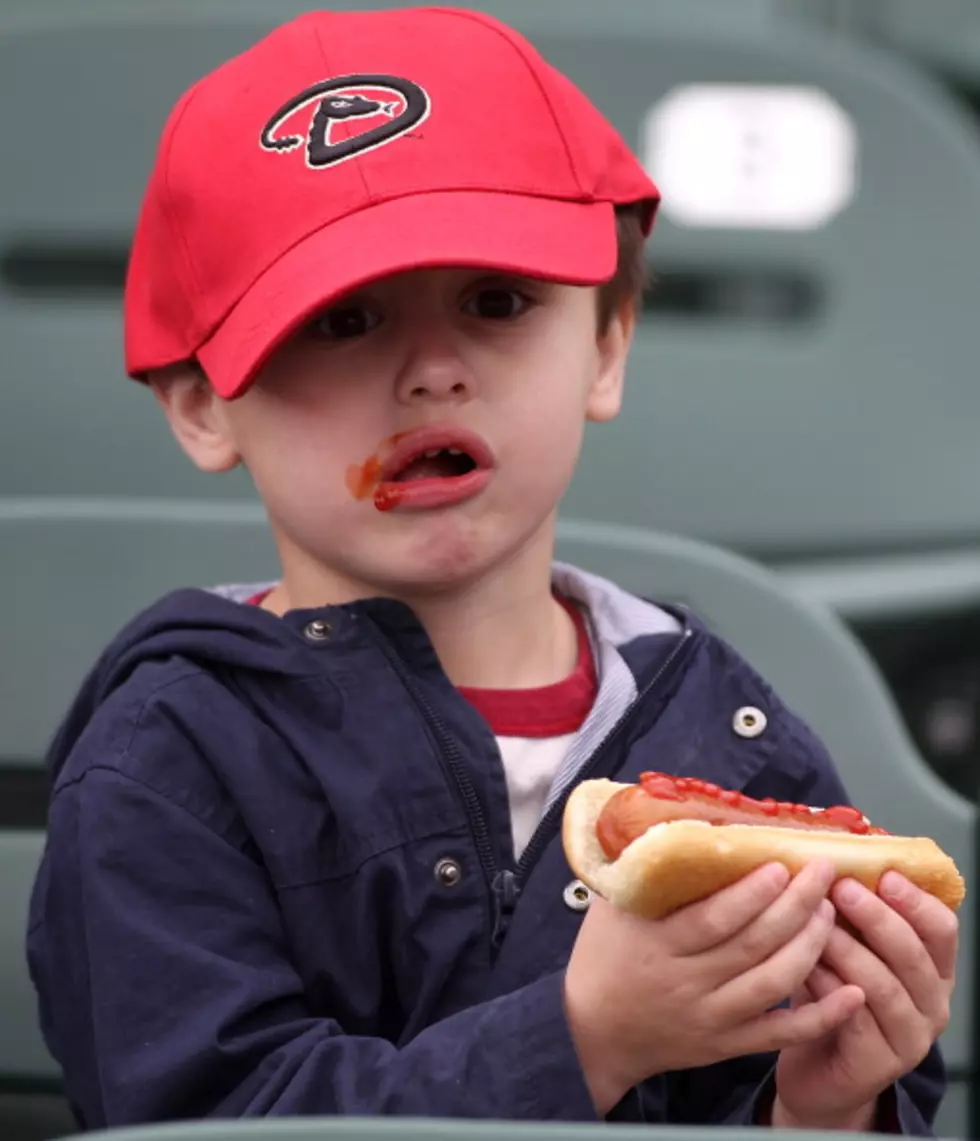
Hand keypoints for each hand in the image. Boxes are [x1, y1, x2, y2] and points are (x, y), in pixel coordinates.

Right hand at [563, 859, 864, 1113]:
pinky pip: (780, 1033)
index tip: (781, 864)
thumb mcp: (609, 905)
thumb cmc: (602, 955)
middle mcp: (687, 983)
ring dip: (810, 947)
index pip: (714, 918)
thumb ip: (638, 867)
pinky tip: (853, 992)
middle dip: (795, 906)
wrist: (592, 1031)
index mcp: (657, 945)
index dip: (752, 893)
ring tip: (831, 912)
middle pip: (753, 945)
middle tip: (823, 873)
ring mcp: (710, 1017)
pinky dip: (820, 1015)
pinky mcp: (726, 1044)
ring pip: (773, 983)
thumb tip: (665, 811)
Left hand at [774, 871, 957, 1129]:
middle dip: (878, 917)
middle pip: (915, 955)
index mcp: (931, 969)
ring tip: (817, 923)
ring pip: (884, 986)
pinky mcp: (878, 1065)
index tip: (885, 873)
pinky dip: (828, 987)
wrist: (817, 1070)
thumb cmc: (829, 994)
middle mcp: (931, 1004)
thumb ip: (846, 910)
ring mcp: (909, 1039)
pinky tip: (806, 966)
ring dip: (848, 949)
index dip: (916, 900)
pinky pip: (855, 1018)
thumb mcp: (844, 944)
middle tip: (843, 888)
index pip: (942, 929)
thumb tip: (826, 855)